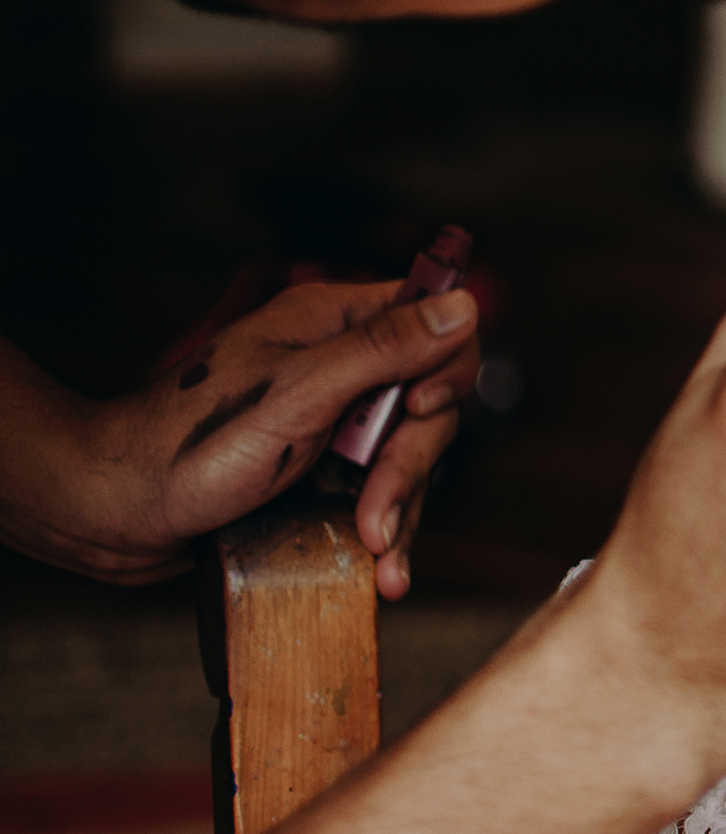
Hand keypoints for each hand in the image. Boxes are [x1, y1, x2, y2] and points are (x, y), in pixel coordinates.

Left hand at [43, 279, 479, 593]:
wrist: (113, 515)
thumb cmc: (185, 445)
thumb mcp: (297, 392)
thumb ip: (384, 348)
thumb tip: (464, 304)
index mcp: (331, 324)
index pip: (431, 323)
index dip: (444, 367)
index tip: (418, 409)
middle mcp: (337, 367)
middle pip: (427, 402)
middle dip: (411, 464)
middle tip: (379, 514)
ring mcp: (329, 422)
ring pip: (408, 456)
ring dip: (402, 509)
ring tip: (378, 559)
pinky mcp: (319, 471)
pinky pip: (378, 493)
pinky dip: (385, 530)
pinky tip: (382, 569)